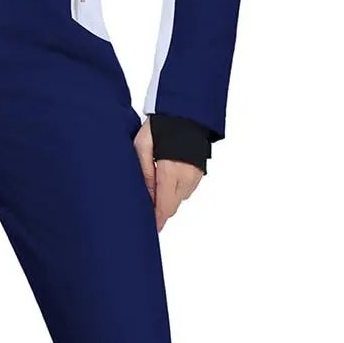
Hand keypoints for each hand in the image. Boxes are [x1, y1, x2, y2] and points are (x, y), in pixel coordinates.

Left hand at [134, 117, 203, 231]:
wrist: (187, 112)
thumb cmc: (161, 125)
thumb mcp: (143, 146)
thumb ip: (144, 173)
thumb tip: (146, 196)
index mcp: (171, 173)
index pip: (164, 207)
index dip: (157, 221)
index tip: (151, 231)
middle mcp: (187, 178)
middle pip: (172, 206)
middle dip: (160, 212)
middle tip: (145, 214)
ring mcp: (196, 176)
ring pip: (180, 199)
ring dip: (168, 201)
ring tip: (153, 195)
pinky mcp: (200, 172)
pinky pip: (186, 189)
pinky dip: (176, 191)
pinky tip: (165, 183)